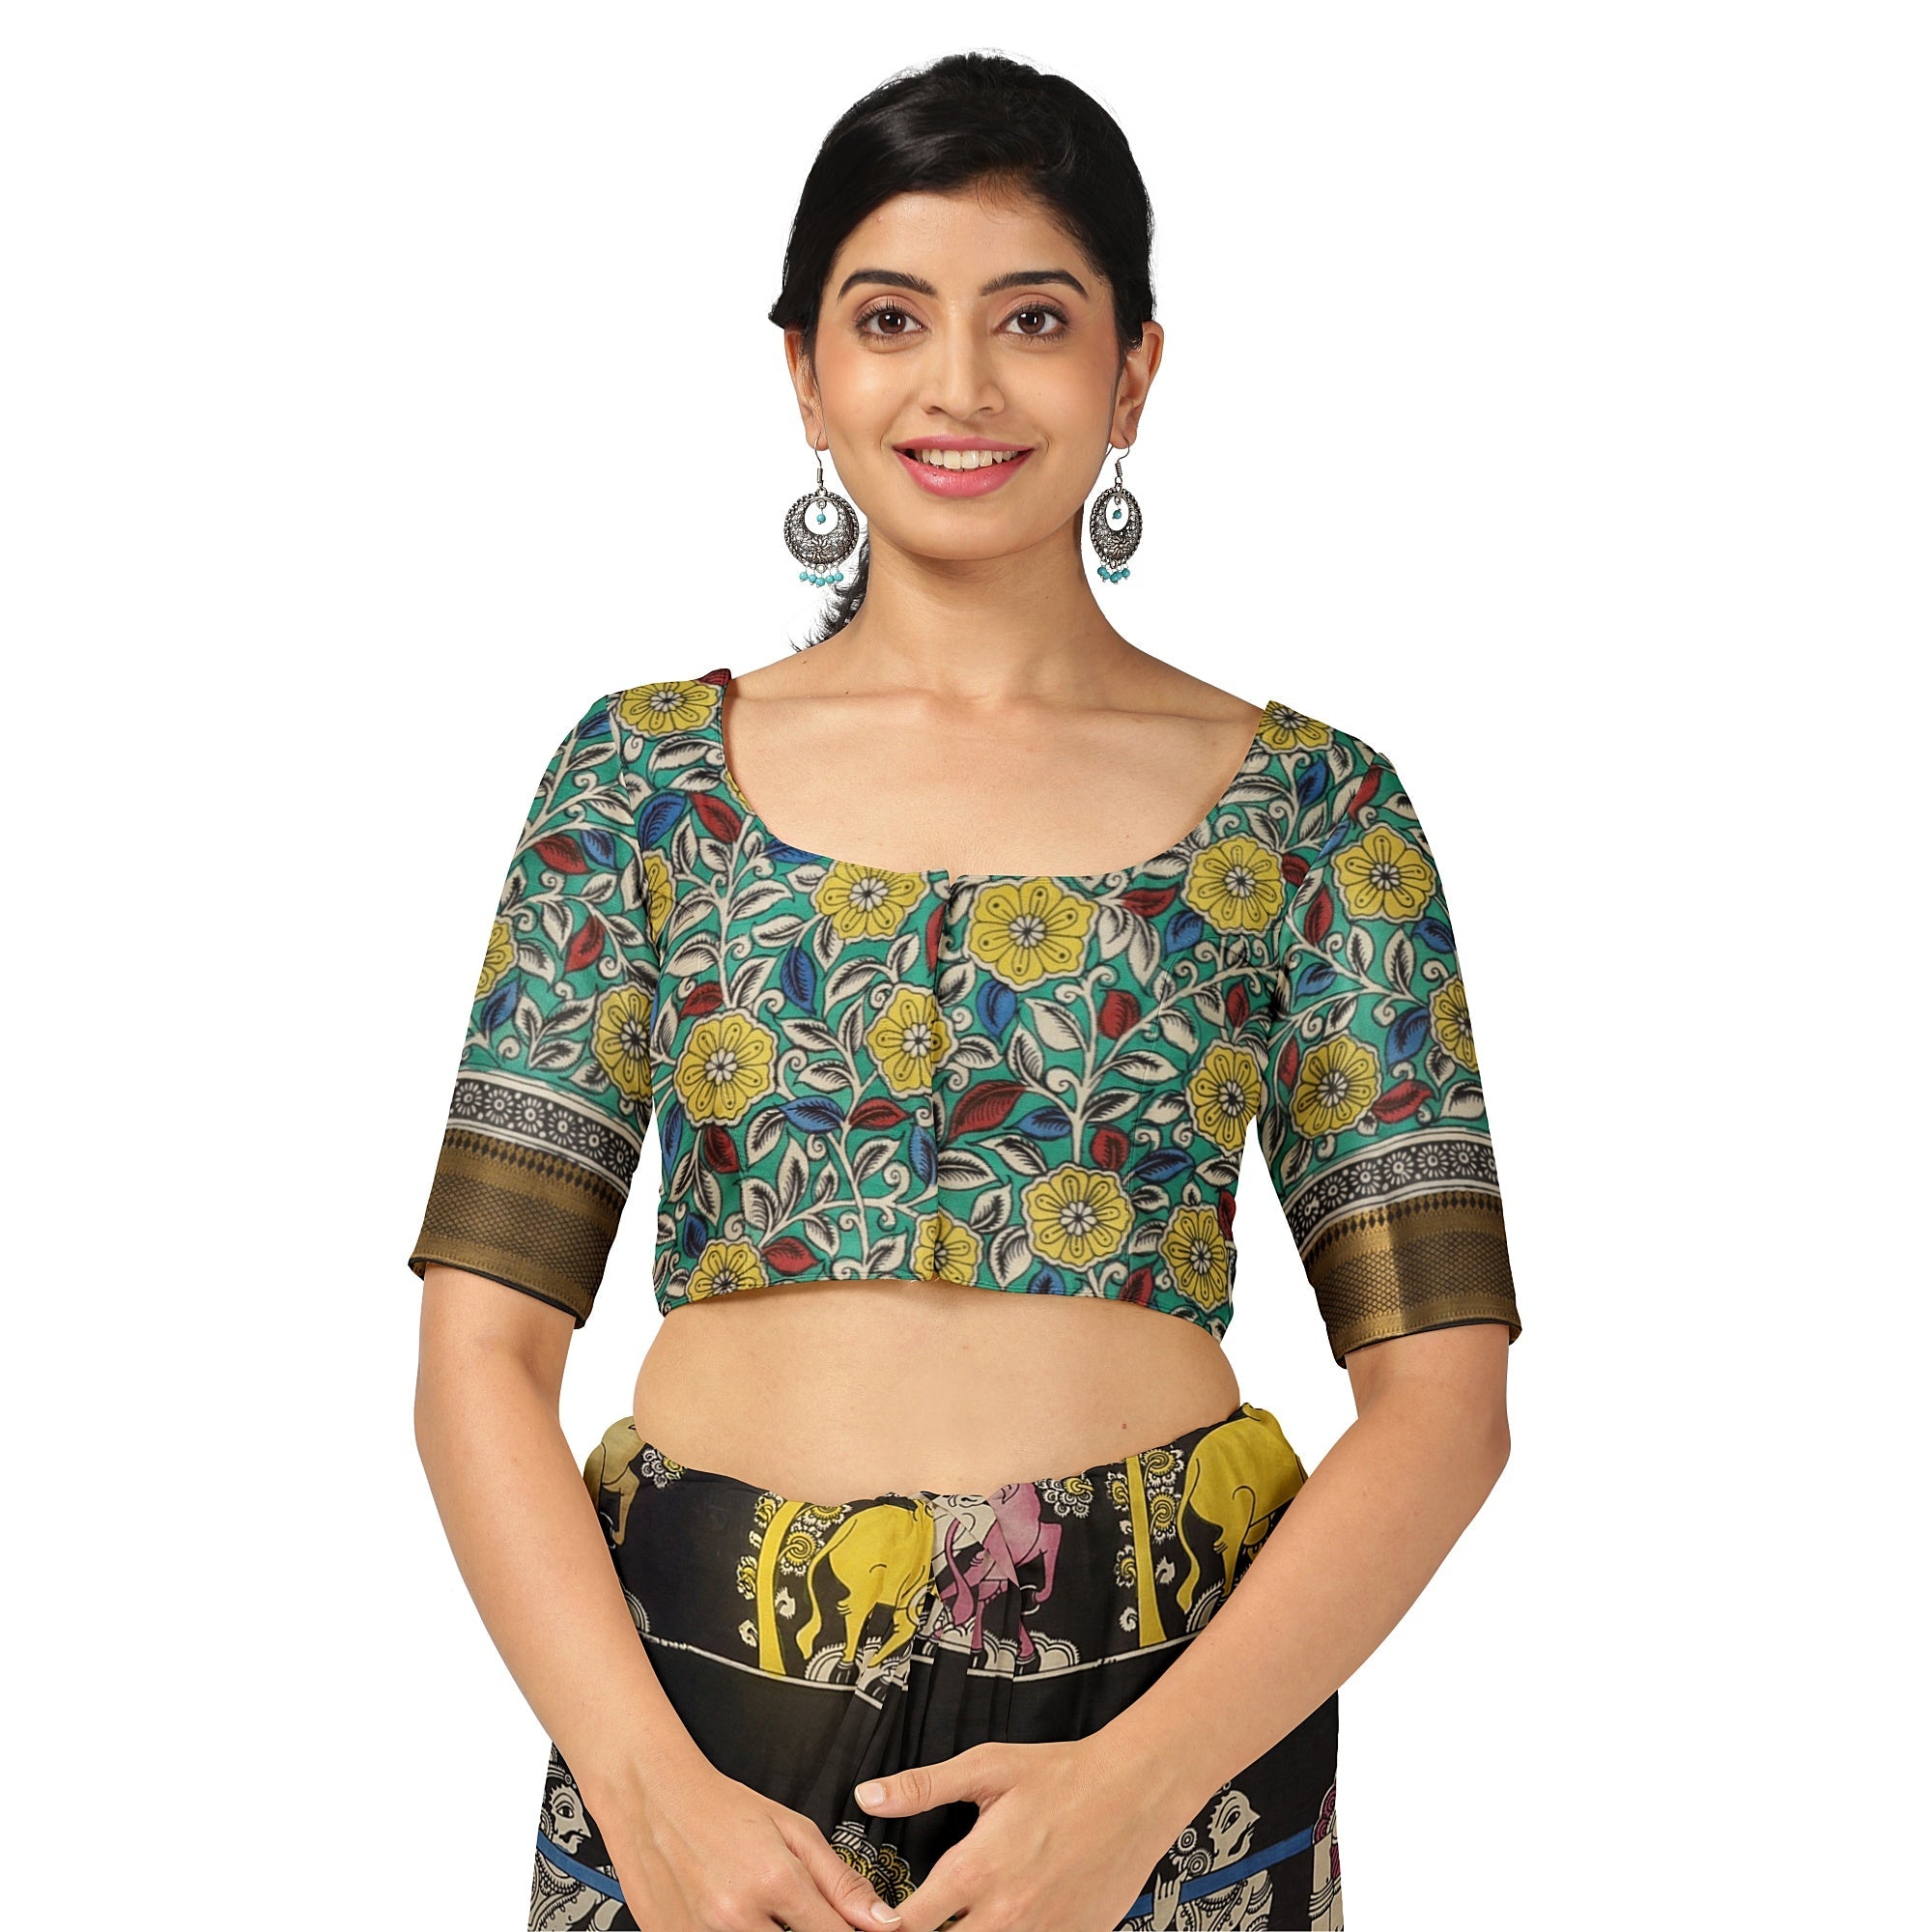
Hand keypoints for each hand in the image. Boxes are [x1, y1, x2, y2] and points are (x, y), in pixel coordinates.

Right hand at [587, 1754, 905, 1930]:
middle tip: (801, 1916)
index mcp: (774, 1881)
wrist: (652, 1795)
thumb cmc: (720, 1808)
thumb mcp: (792, 1830)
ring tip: (767, 1912)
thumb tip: (882, 1921)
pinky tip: (737, 1918)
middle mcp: (736, 1918)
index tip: (857, 1931)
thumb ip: (841, 1880)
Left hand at [853, 1737, 1185, 1931]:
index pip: (908, 1924)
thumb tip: (870, 1796)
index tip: (881, 1918)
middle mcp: (1005, 1913)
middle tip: (925, 1917)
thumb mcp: (986, 1768)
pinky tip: (1009, 1918)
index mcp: (975, 1870)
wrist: (1134, 1790)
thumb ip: (922, 1786)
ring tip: (966, 1916)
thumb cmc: (1063, 1776)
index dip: (886, 1925)